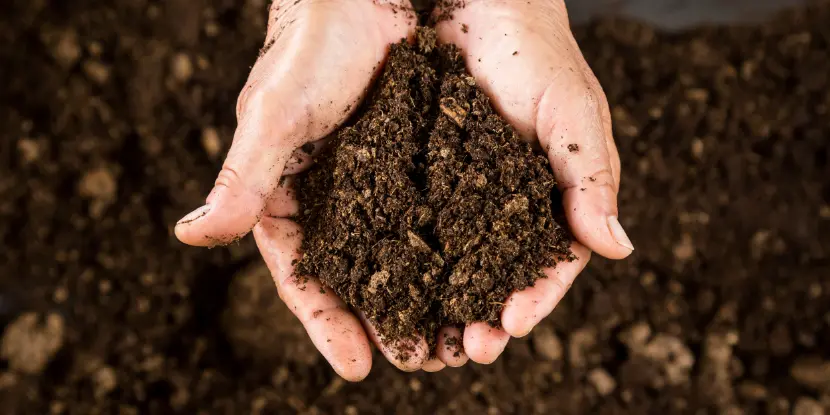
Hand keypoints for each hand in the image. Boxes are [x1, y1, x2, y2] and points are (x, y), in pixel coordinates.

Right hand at [175, 0, 419, 379]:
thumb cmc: (308, 49)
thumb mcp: (275, 117)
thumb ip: (242, 180)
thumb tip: (190, 237)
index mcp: (287, 200)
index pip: (302, 277)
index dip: (326, 324)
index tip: (356, 367)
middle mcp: (332, 203)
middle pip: (356, 279)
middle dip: (383, 324)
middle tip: (419, 362)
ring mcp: (376, 187)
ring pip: (399, 257)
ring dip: (423, 299)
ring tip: (453, 340)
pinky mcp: (415, 165)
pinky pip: (434, 218)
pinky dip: (452, 252)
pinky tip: (478, 278)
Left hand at [433, 0, 633, 363]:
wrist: (477, 4)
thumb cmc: (536, 51)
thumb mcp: (572, 113)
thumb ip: (590, 177)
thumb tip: (619, 248)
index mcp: (553, 195)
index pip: (552, 261)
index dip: (536, 297)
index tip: (512, 325)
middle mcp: (508, 203)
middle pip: (500, 274)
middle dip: (486, 315)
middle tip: (467, 348)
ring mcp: (464, 192)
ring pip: (456, 261)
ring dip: (446, 302)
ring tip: (429, 337)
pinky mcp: (423, 175)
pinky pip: (416, 224)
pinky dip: (409, 259)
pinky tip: (391, 285)